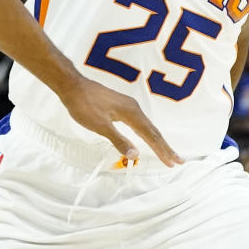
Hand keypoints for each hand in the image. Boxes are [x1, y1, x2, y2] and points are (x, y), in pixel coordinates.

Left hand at [60, 74, 182, 166]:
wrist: (72, 86)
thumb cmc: (84, 104)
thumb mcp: (100, 126)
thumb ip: (119, 140)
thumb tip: (135, 154)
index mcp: (131, 113)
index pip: (151, 136)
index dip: (162, 150)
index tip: (172, 162)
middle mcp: (133, 108)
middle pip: (152, 131)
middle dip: (165, 147)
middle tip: (177, 160)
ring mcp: (127, 106)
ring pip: (146, 126)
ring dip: (156, 140)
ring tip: (165, 152)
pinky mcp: (120, 106)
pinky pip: (138, 122)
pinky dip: (145, 133)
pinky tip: (145, 136)